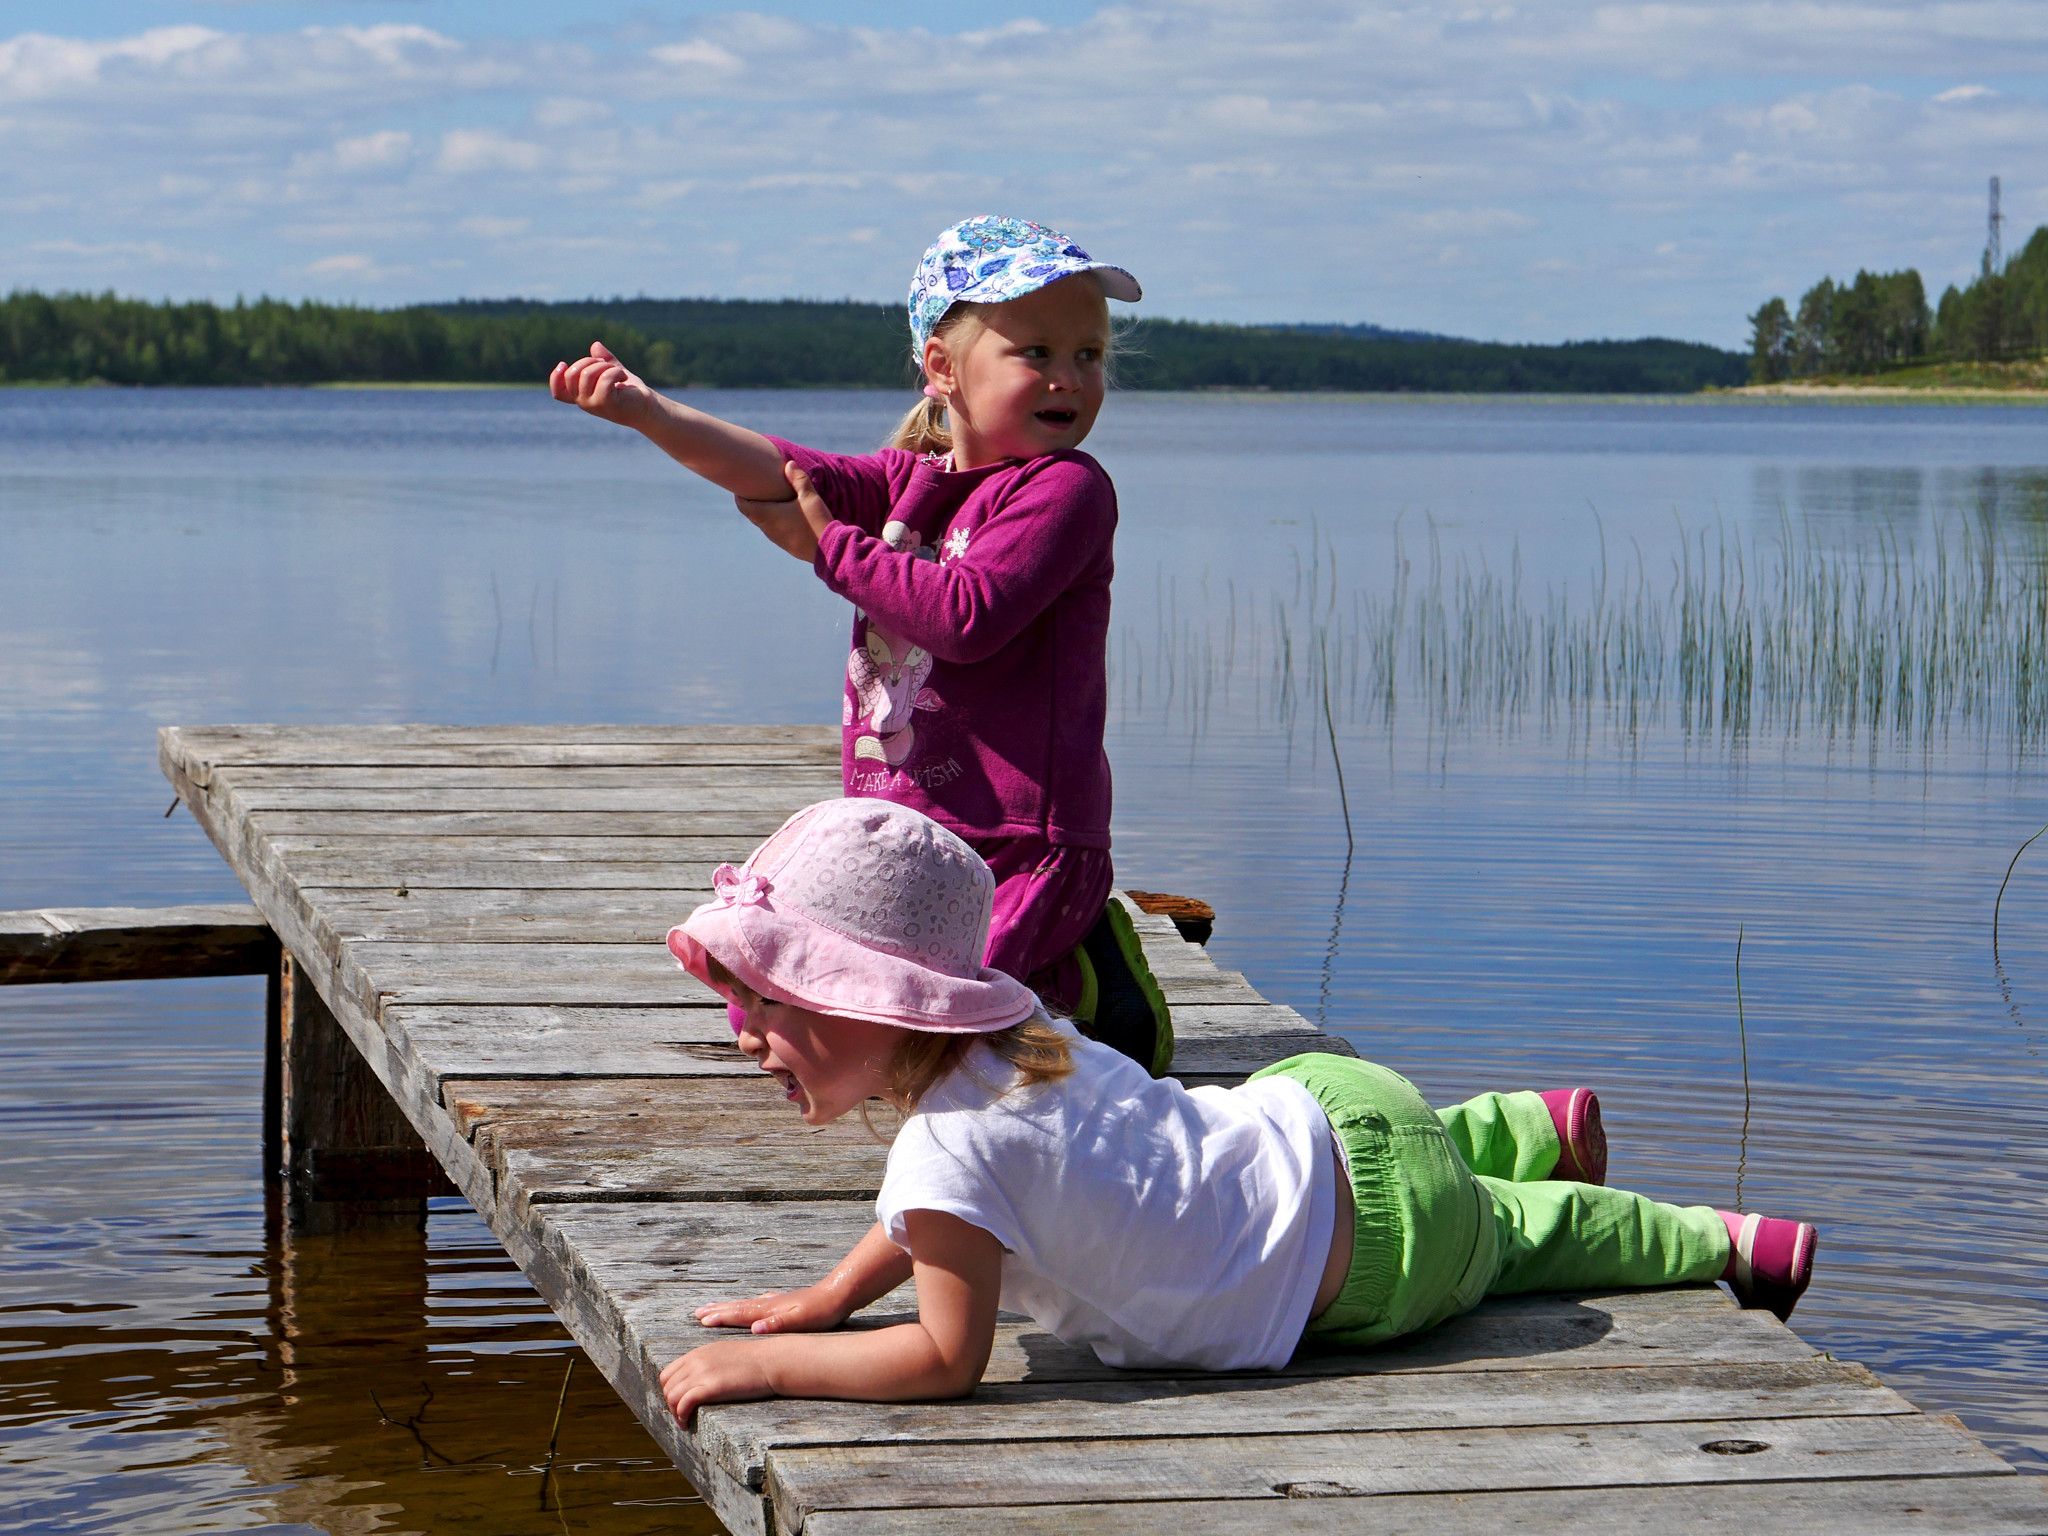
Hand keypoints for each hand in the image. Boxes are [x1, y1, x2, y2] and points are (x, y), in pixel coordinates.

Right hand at [548, 340, 652, 424]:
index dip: (556, 378)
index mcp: (583, 397)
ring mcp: (593, 405)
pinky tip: (623, 376)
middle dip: (589, 361)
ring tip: (617, 372)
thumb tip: (596, 345)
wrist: (649, 409)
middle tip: (606, 365)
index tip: (564, 363)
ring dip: (604, 366)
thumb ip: (604, 360)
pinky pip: (603, 378)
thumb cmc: (632, 393)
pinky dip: (615, 372)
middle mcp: (584, 403)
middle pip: (571, 375)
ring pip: (586, 374)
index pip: (558, 393)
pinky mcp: (605, 403)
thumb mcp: (614, 372)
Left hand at [658, 1338, 776, 1425]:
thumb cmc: (755, 1361)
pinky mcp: (711, 1387)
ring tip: (683, 1423)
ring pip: (672, 1396)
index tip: (678, 1404)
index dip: (669, 1391)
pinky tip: (687, 1423)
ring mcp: (702, 1373)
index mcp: (698, 1353)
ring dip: (674, 1413)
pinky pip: (684, 1403)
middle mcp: (696, 1361)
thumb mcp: (725, 1354)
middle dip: (670, 1404)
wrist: (771, 1361)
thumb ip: (708, 1364)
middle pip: (667, 1386)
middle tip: (680, 1417)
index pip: (668, 1373)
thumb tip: (701, 1381)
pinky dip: (681, 1415)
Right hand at [694, 1281, 849, 1334]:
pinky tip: (754, 1305)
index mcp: (769, 1311)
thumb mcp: (800, 1322)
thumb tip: (754, 1329)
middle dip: (718, 1310)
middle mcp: (769, 1303)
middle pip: (738, 1306)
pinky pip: (759, 1303)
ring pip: (747, 1304)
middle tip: (698, 1311)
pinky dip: (749, 1305)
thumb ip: (777, 1325)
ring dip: (729, 1306)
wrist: (839, 1295)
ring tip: (716, 1306)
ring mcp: (777, 1301)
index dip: (720, 1317)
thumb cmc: (820, 1312)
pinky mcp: (786, 1302)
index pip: (740, 1314)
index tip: (702, 1319)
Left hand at [735, 460, 834, 561]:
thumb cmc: (816, 521)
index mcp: (767, 515)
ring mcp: (777, 539)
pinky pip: (775, 532)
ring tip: (771, 502)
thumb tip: (789, 464)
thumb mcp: (809, 496)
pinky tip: (786, 517)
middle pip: (752, 514)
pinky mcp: (787, 546)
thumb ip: (798, 479)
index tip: (740, 487)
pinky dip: (774, 522)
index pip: (743, 506)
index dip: (739, 496)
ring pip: (764, 524)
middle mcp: (768, 529)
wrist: (829, 550)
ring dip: (764, 514)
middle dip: (752, 503)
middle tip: (755, 491)